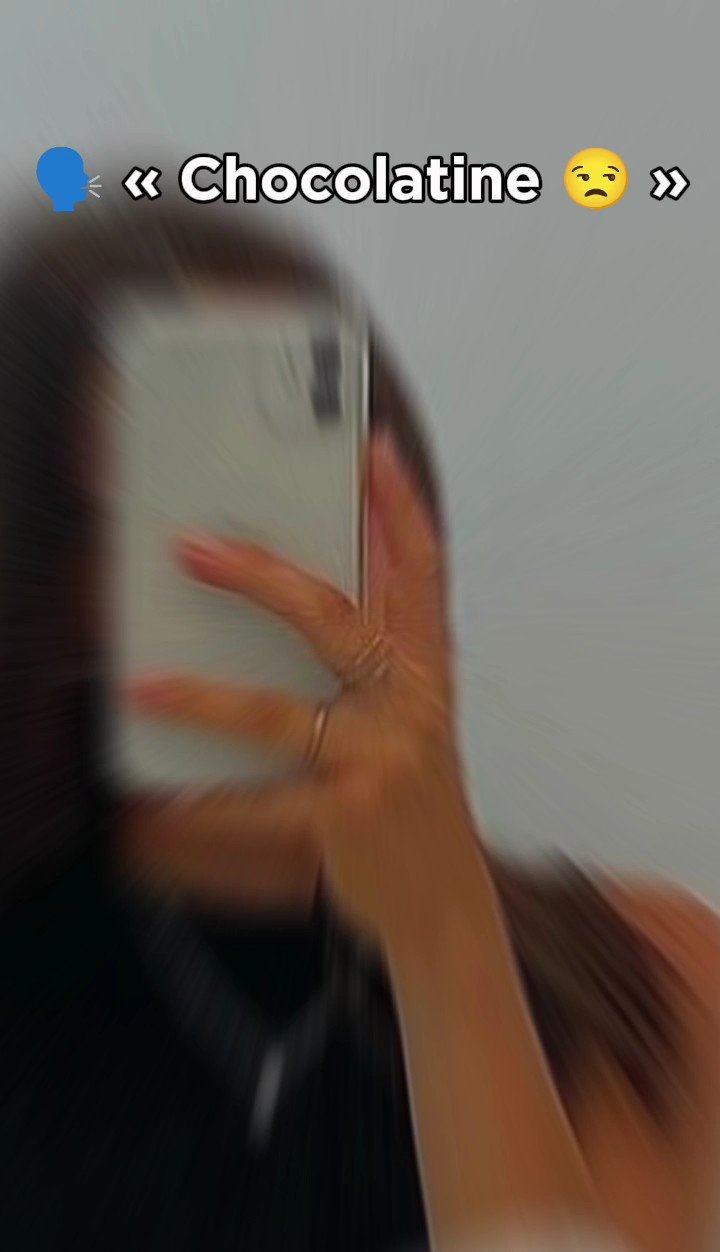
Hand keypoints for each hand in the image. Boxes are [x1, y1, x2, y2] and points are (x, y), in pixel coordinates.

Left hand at [125, 434, 481, 948]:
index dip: (401, 508)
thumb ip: (371, 664)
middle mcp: (412, 706)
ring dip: (203, 697)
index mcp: (429, 673)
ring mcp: (382, 759)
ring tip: (146, 683)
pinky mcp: (347, 813)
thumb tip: (294, 599)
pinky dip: (208, 797)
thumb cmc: (415, 801)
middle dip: (261, 577)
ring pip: (280, 712)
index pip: (423, 572)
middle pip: (336, 619)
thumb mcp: (408, 721)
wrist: (443, 899)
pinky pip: (259, 798)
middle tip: (194, 548)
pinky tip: (166, 794)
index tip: (375, 450)